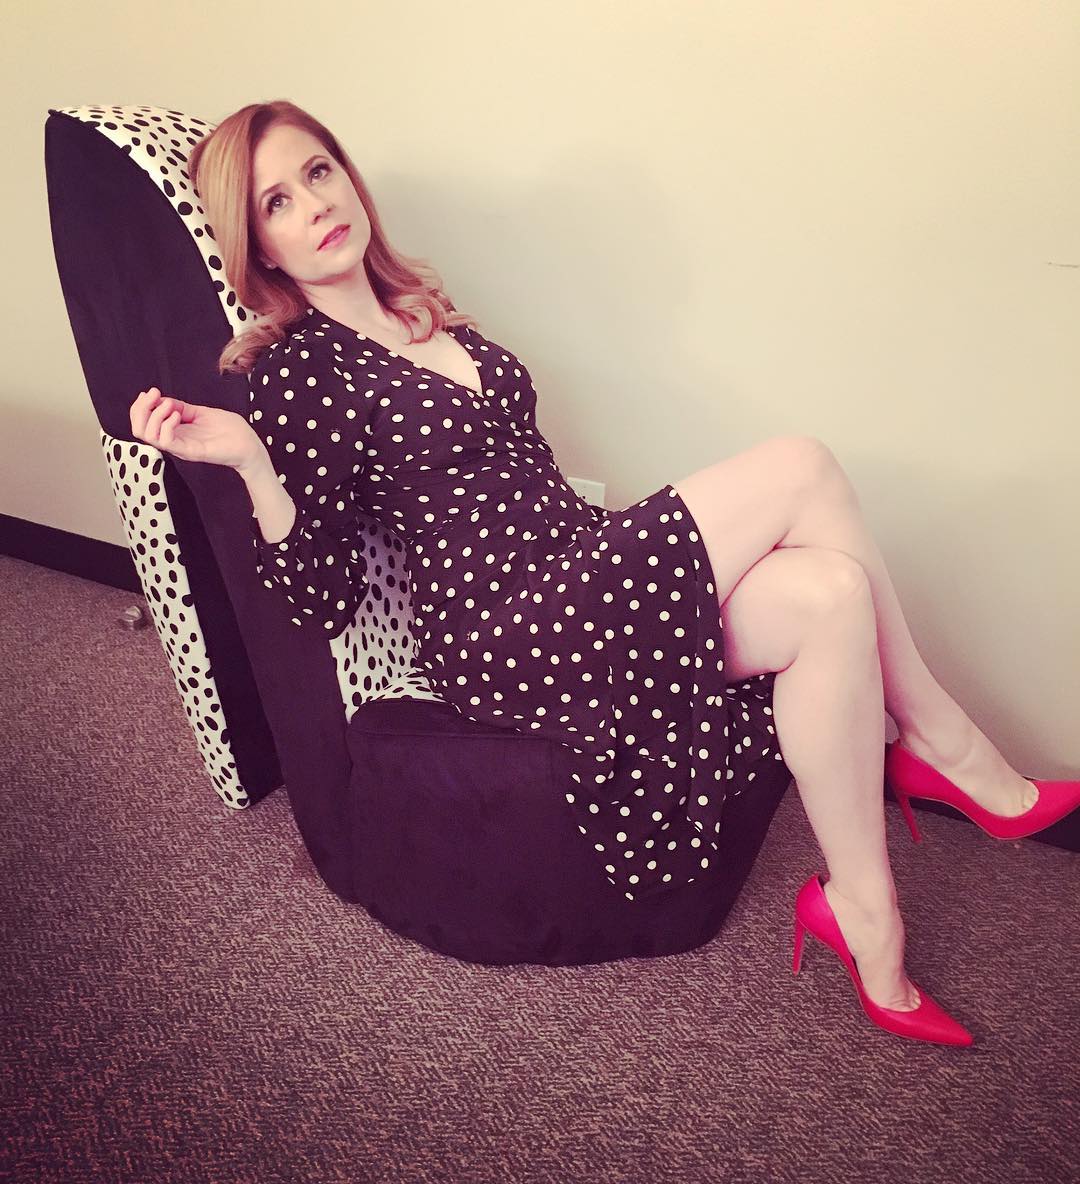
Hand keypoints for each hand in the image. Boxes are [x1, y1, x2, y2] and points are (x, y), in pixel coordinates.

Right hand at [129, 387, 262, 471]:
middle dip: (140, 409)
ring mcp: (181, 447)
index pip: (142, 423)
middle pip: (138, 430)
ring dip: (154, 415)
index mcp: (174, 431)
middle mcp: (173, 440)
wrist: (249, 444)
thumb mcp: (200, 412)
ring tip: (170, 406)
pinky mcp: (191, 452)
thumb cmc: (229, 429)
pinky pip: (167, 442)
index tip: (152, 392)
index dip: (140, 406)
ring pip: (148, 436)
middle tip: (154, 395)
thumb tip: (162, 399)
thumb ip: (180, 407)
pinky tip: (178, 415)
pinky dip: (167, 425)